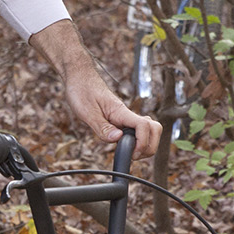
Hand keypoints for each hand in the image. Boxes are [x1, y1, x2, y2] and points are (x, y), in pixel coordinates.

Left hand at [30, 17, 161, 158]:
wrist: (79, 77)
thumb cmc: (81, 90)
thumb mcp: (86, 111)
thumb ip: (102, 127)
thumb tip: (118, 138)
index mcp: (120, 111)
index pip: (143, 126)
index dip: (143, 142)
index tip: (132, 153)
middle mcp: (127, 114)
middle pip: (154, 129)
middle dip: (150, 146)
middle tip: (134, 156)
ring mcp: (125, 117)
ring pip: (150, 129)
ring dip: (147, 144)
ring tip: (131, 153)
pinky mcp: (121, 119)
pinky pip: (138, 130)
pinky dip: (139, 141)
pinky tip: (126, 146)